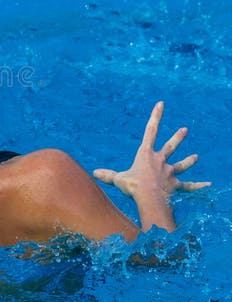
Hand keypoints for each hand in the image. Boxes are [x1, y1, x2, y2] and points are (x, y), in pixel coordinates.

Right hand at [93, 101, 210, 201]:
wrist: (149, 197)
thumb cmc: (133, 186)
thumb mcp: (118, 179)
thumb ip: (108, 175)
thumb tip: (94, 173)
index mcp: (146, 154)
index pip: (151, 130)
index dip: (156, 116)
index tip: (161, 104)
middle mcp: (160, 160)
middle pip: (170, 146)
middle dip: (178, 137)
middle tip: (184, 130)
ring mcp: (169, 173)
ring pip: (181, 165)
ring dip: (189, 161)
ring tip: (196, 157)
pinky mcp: (175, 185)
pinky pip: (189, 186)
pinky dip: (198, 186)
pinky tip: (208, 185)